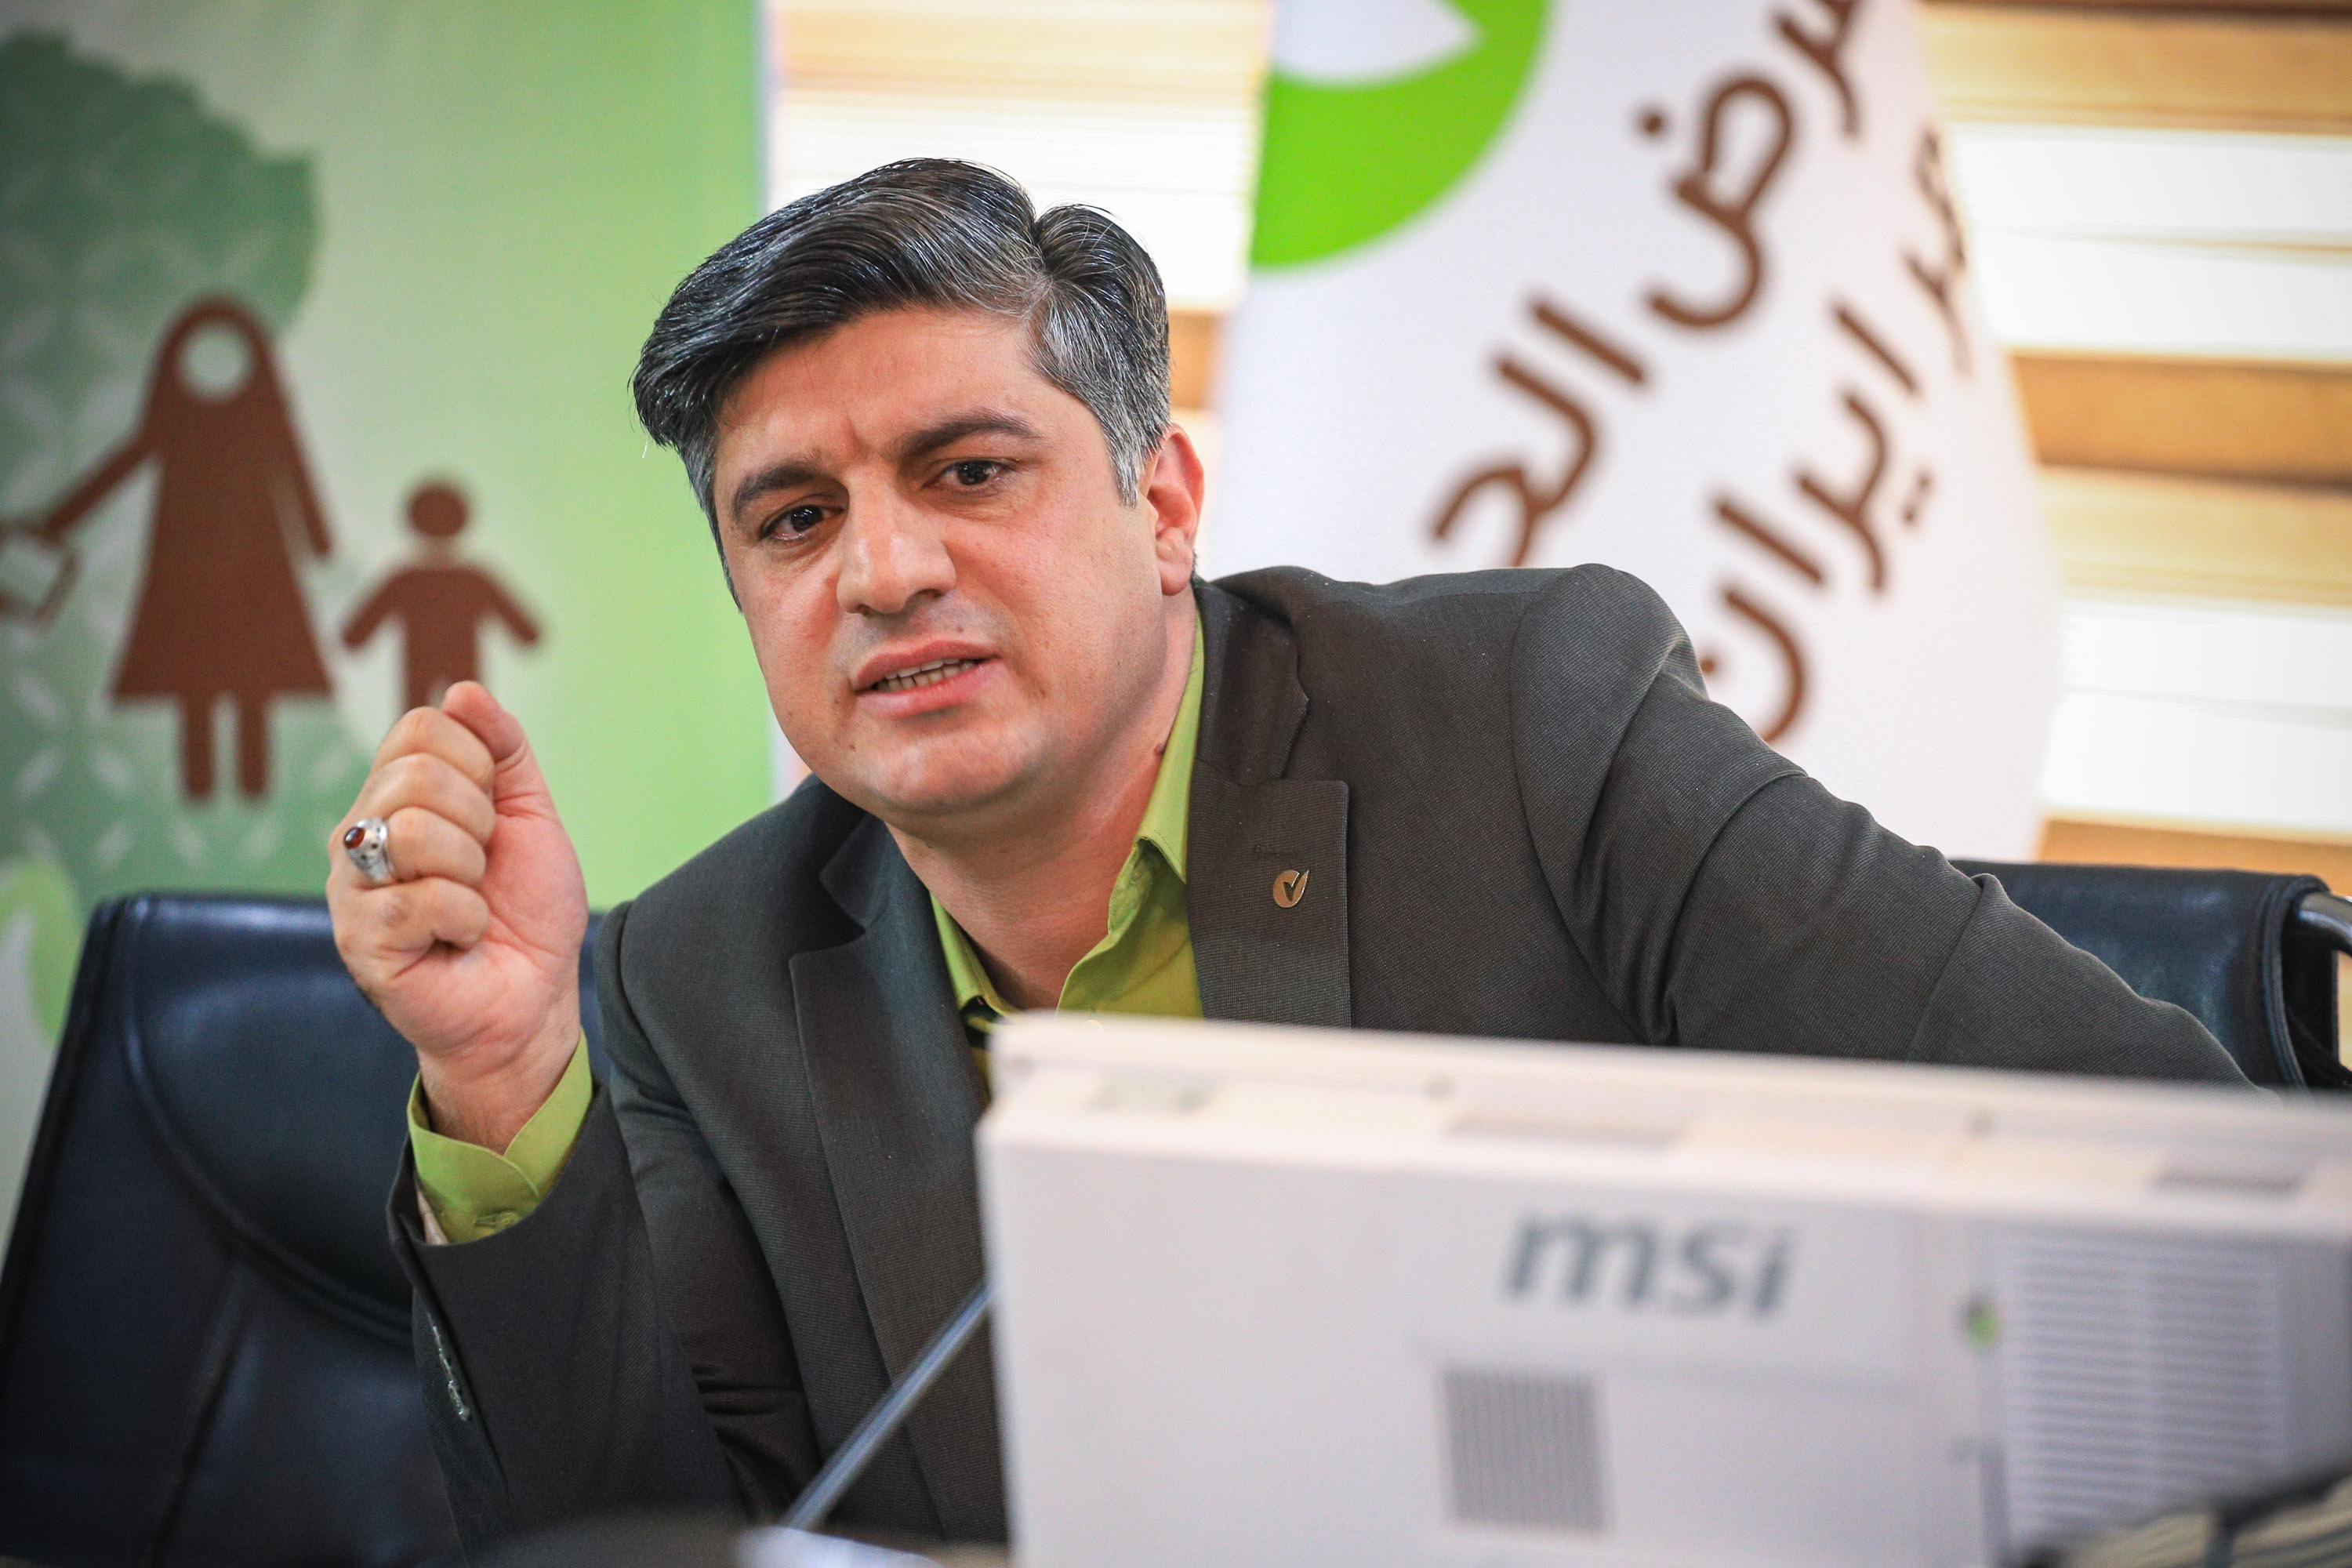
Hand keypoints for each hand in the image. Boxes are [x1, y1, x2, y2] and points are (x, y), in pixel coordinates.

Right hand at [328, 682, 587, 1150]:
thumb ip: (503, 749)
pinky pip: (419, 898)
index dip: (479, 764)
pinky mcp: (359, 937)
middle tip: (483, 866)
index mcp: (397, 794)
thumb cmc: (526, 909)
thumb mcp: (531, 815)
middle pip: (419, 776)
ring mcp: (351, 885)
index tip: (496, 815)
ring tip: (471, 901)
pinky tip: (458, 937)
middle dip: (481, 822)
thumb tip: (464, 689)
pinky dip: (464, 918)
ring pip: (414, 831)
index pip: (421, 728)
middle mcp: (362, 830)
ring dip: (471, 871)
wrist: (533, 995)